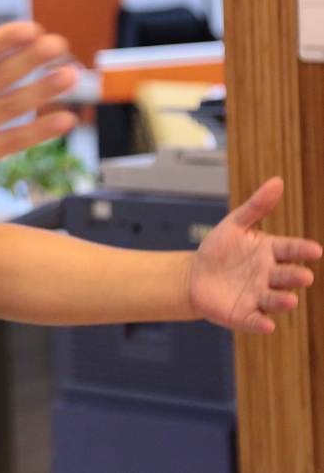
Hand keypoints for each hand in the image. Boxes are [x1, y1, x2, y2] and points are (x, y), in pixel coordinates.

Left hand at [187, 177, 322, 333]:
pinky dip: (260, 323)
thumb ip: (256, 206)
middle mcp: (270, 276)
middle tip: (304, 276)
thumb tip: (277, 181)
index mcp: (271, 252)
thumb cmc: (219, 249)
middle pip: (286, 276)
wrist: (195, 275)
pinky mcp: (245, 315)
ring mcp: (259, 296)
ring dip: (283, 301)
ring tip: (288, 299)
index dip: (302, 250)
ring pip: (275, 299)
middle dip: (295, 276)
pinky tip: (266, 325)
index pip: (291, 250)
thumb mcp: (234, 224)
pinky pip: (255, 320)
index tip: (315, 250)